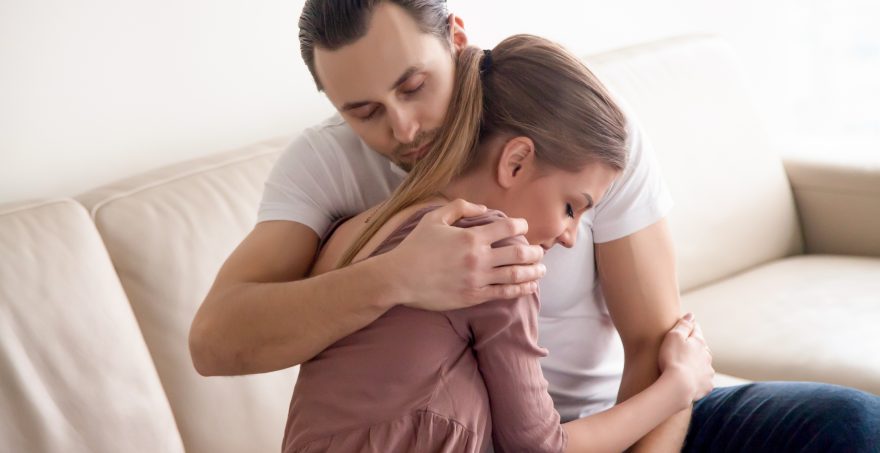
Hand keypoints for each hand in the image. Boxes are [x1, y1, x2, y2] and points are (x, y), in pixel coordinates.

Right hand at [383, 198, 545, 310]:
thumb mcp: (434, 218)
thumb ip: (460, 207)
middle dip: (534, 252)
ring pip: (515, 276)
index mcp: (471, 237)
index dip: (521, 226)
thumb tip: (483, 208)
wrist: (399, 278)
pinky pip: (503, 293)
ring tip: (541, 270)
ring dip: (533, 272)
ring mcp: (477, 279)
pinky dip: (520, 290)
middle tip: (539, 251)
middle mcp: (478, 258)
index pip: (508, 229)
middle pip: (518, 254)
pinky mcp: (473, 296)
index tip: (523, 228)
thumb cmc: (415, 247)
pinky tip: (529, 287)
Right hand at [658, 313, 714, 404]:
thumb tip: (691, 315)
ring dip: (697, 364)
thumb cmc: (672, 359)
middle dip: (694, 347)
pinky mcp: (707, 386)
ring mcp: (708, 372)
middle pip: (701, 348)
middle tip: (681, 349)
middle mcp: (707, 356)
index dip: (689, 327)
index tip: (683, 327)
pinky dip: (697, 379)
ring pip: (703, 365)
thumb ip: (683, 325)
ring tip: (684, 367)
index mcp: (699, 343)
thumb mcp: (674, 336)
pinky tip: (689, 381)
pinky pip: (703, 381)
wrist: (678, 386)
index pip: (696, 330)